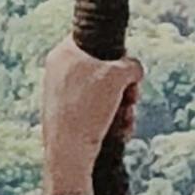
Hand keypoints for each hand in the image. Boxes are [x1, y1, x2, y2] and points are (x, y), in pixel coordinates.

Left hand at [40, 38, 142, 194]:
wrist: (68, 152)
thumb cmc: (87, 108)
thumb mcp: (117, 76)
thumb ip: (130, 65)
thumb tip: (134, 69)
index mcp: (63, 53)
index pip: (95, 41)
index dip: (117, 54)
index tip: (126, 68)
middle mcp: (60, 72)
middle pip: (104, 71)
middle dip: (125, 88)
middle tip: (133, 97)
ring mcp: (63, 96)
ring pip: (105, 95)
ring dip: (123, 107)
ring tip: (125, 119)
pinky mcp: (69, 118)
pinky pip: (98, 113)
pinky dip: (113, 121)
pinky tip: (120, 131)